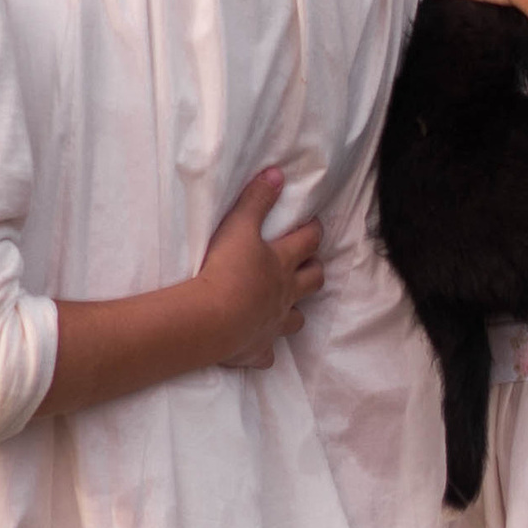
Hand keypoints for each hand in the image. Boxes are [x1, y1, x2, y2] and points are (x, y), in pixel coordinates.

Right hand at [196, 167, 325, 368]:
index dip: (313, 231)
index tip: (314, 224)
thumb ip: (257, 199)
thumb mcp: (239, 227)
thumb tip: (277, 173)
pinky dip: (266, 349)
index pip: (307, 241)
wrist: (212, 319)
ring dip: (296, 310)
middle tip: (310, 263)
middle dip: (315, 270)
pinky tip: (260, 346)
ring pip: (297, 318)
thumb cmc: (225, 269)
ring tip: (289, 305)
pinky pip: (267, 354)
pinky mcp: (258, 349)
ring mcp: (274, 323)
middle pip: (313, 281)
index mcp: (282, 263)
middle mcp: (285, 294)